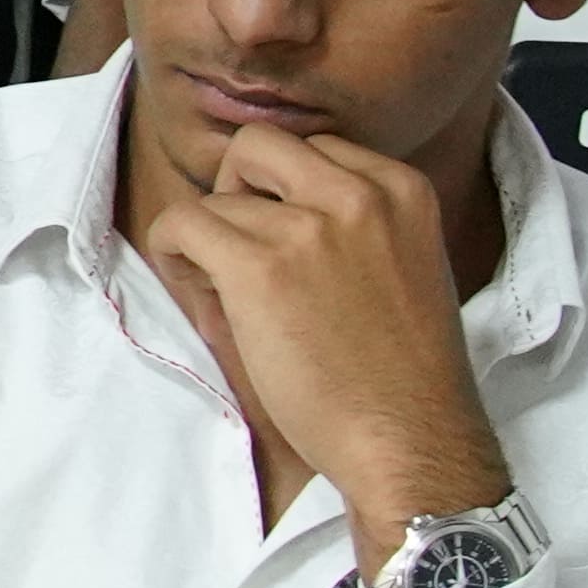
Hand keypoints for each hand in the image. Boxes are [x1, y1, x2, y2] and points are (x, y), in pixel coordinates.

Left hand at [125, 116, 510, 551]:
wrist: (413, 442)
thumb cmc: (406, 379)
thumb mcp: (405, 270)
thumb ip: (355, 229)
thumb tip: (264, 212)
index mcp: (403, 189)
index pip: (316, 150)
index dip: (282, 193)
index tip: (279, 241)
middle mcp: (359, 193)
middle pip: (260, 146)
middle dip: (238, 190)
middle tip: (238, 251)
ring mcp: (308, 226)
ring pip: (216, 196)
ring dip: (208, 241)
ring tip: (223, 295)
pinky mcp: (259, 267)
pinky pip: (182, 224)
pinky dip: (174, 253)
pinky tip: (198, 293)